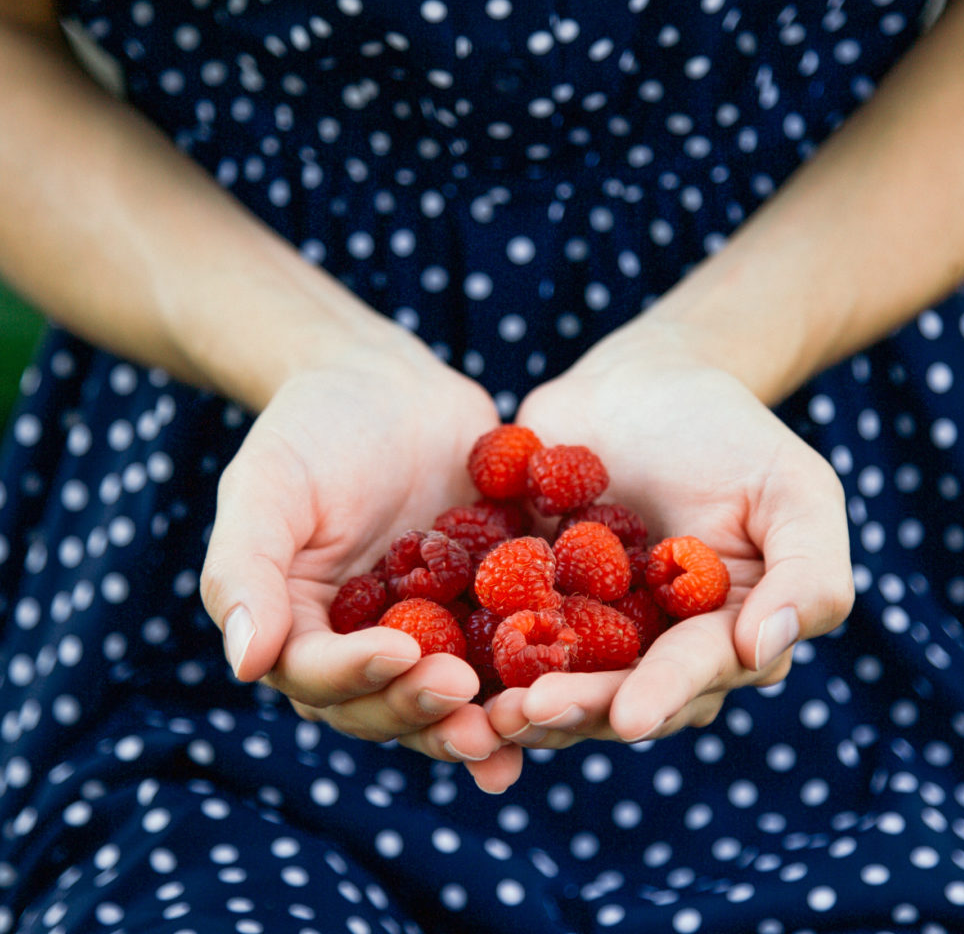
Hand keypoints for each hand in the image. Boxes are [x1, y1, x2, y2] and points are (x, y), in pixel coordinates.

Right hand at [199, 342, 523, 791]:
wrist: (389, 385)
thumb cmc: (311, 428)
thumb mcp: (265, 487)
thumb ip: (245, 570)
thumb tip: (246, 663)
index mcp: (302, 630)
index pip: (320, 676)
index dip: (358, 675)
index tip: (402, 654)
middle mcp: (365, 645)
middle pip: (388, 704)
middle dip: (427, 711)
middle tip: (470, 704)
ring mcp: (430, 631)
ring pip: (451, 694)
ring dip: (482, 719)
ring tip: (520, 725)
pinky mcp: (486, 608)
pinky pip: (508, 648)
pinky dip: (533, 674)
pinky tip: (570, 690)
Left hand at [486, 320, 853, 750]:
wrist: (644, 380)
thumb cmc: (733, 434)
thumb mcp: (797, 492)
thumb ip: (807, 574)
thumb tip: (761, 651)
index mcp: (715, 637)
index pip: (693, 674)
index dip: (663, 695)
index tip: (628, 716)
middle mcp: (647, 647)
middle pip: (613, 692)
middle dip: (575, 708)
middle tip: (528, 715)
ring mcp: (580, 624)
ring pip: (551, 675)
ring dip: (517, 697)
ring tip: (482, 707)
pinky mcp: (522, 591)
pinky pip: (495, 624)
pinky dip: (470, 644)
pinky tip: (438, 653)